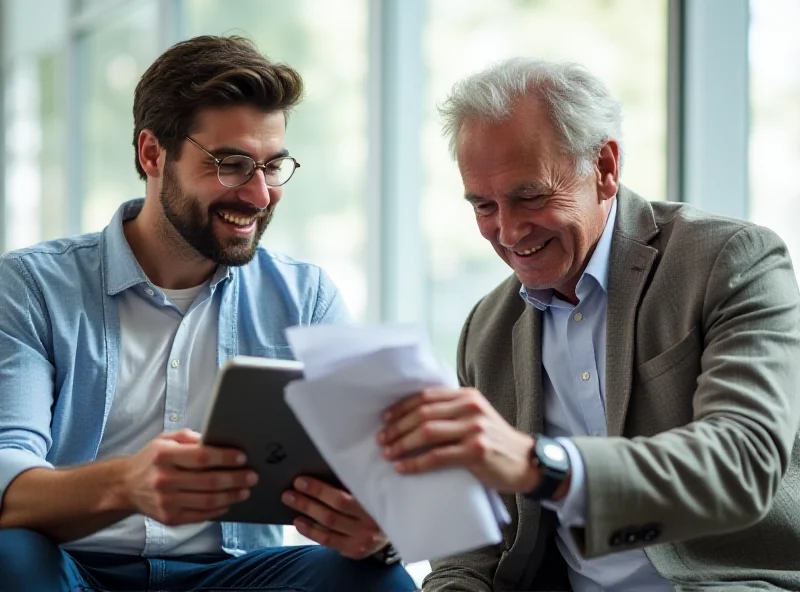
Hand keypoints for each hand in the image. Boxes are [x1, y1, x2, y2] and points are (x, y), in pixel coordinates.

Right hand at [119, 429, 258, 525]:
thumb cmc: (152, 458)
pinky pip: (199, 516)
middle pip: (208, 482)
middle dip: (235, 479)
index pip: (200, 457)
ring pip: (207, 501)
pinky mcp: (169, 518)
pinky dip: (218, 510)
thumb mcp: (166, 439)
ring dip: (231, 496)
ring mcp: (166, 502)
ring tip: (245, 490)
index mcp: (164, 456)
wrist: (125, 485)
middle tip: (252, 476)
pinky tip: (228, 502)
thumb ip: (190, 437)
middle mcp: (164, 480)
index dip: (224, 458)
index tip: (242, 457)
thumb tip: (216, 440)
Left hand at [282, 476, 388, 559]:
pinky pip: (328, 541)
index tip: (301, 480)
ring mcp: (362, 538)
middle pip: (333, 510)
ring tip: (290, 501)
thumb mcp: (373, 491)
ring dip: (307, 512)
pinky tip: (299, 522)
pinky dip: (311, 531)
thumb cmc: (378, 502)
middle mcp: (369, 522)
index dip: (319, 489)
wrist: (399, 529)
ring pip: (329, 525)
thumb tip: (322, 472)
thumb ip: (355, 484)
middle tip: (290, 490)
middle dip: (308, 500)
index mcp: (374, 501)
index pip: (342, 496)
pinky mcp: (355, 550)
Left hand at [378, 387, 538, 493]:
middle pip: (423, 413)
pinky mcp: (476, 451)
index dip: (402, 407)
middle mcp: (470, 408)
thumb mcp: (476, 416)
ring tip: (388, 453)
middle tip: (382, 438)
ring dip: (402, 444)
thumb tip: (413, 416)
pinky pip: (437, 456)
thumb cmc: (495, 441)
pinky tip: (403, 467)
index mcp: (467, 396)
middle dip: (397, 427)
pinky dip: (415, 463)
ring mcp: (474, 429)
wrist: (526, 462)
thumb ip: (452, 411)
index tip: (385, 418)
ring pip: (427, 433)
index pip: (426, 396)